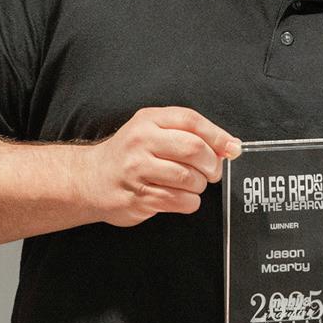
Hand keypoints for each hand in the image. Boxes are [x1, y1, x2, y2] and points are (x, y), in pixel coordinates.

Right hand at [81, 106, 240, 226]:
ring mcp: (136, 170)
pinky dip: (190, 202)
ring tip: (193, 185)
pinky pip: (178, 200)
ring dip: (200, 185)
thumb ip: (190, 134)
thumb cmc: (130, 154)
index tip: (233, 148)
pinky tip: (183, 198)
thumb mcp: (154, 131)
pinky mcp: (137, 197)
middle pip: (193, 149)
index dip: (218, 135)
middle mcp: (141, 142)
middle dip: (212, 163)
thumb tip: (231, 147)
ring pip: (188, 178)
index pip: (191, 121)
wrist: (89, 179)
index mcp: (149, 120)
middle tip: (213, 172)